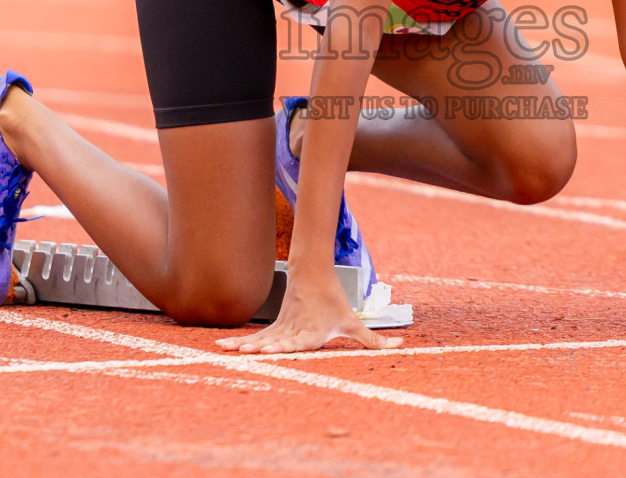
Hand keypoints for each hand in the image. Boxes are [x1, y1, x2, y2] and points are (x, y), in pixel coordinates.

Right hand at [215, 268, 403, 353]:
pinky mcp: (275, 326)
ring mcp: (282, 328)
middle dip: (263, 348)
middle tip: (250, 353)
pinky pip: (256, 337)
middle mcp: (295, 331)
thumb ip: (374, 340)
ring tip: (228, 351)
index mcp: (312, 332)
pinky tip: (223, 347)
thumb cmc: (334, 301)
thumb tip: (402, 345)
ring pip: (262, 338)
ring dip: (245, 346)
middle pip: (277, 341)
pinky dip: (239, 342)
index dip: (285, 346)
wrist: (313, 272)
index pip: (297, 342)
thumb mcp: (354, 322)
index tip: (272, 348)